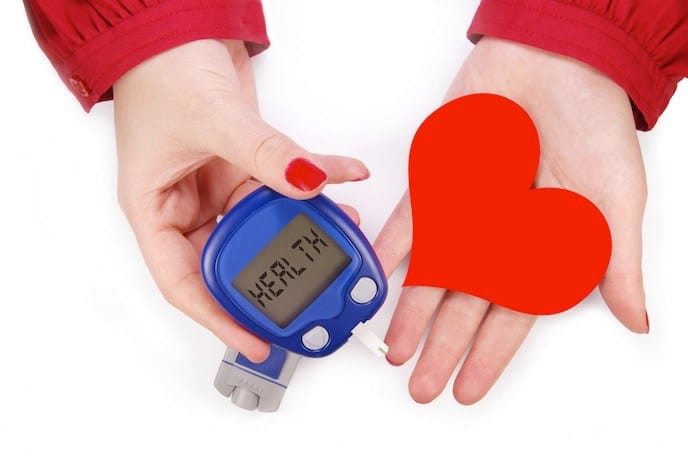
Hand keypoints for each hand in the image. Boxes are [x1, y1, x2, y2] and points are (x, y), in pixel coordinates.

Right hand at [114, 39, 367, 361]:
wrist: (177, 27)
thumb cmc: (160, 70)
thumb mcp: (210, 118)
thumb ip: (264, 154)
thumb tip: (306, 183)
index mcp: (155, 210)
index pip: (181, 282)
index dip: (217, 318)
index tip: (253, 340)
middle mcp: (186, 206)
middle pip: (228, 260)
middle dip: (272, 274)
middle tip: (310, 291)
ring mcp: (218, 187)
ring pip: (264, 224)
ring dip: (303, 227)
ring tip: (338, 231)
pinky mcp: (246, 166)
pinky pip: (284, 184)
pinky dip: (315, 181)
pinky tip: (342, 177)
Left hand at [375, 37, 647, 403]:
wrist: (556, 62)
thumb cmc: (592, 123)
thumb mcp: (615, 199)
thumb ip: (613, 261)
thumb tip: (636, 319)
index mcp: (540, 248)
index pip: (511, 316)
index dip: (489, 354)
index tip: (466, 387)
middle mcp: (498, 237)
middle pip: (465, 305)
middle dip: (443, 347)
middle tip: (421, 385)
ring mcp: (465, 211)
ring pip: (433, 272)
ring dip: (412, 310)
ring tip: (396, 349)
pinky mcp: (438, 180)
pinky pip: (412, 220)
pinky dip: (394, 246)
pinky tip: (380, 277)